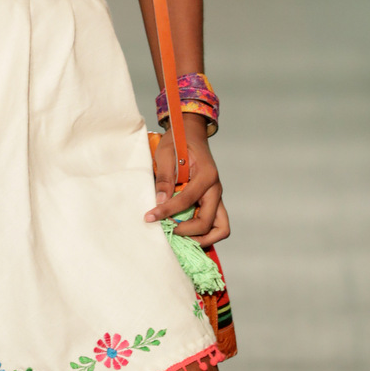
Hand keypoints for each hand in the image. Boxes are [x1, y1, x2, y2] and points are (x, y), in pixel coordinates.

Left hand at [145, 117, 229, 246]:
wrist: (190, 133)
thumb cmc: (178, 140)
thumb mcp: (166, 153)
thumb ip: (165, 177)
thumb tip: (160, 201)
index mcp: (207, 175)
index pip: (187, 200)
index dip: (167, 212)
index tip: (149, 217)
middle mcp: (216, 188)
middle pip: (210, 223)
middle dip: (188, 232)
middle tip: (168, 231)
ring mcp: (216, 196)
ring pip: (220, 228)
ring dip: (202, 237)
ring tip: (179, 236)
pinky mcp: (212, 201)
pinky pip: (214, 223)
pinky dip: (202, 232)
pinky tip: (183, 230)